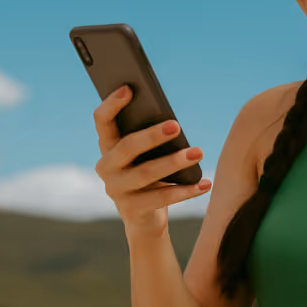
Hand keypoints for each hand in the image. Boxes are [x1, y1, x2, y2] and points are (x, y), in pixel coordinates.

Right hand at [93, 85, 211, 238]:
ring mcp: (116, 190)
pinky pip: (161, 199)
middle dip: (152, 135)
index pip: (102, 121)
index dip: (112, 104)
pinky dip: (186, 190)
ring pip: (146, 173)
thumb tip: (172, 122)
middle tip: (177, 125)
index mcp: (108, 146)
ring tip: (198, 152)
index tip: (129, 88)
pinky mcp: (132, 210)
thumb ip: (149, 136)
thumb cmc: (148, 172)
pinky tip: (204, 183)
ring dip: (174, 162)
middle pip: (128, 146)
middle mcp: (106, 167)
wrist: (144, 218)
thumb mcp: (146, 153)